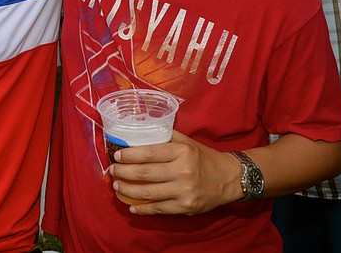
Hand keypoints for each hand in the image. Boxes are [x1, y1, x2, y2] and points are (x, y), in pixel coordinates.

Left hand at [109, 131, 240, 214]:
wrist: (228, 178)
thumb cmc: (203, 157)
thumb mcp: (187, 142)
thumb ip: (166, 136)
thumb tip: (140, 130)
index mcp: (182, 152)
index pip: (149, 153)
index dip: (130, 155)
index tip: (117, 155)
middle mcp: (182, 171)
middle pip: (145, 173)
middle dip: (123, 173)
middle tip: (112, 171)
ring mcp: (183, 191)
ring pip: (148, 193)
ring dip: (128, 190)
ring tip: (117, 186)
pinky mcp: (185, 207)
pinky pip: (159, 209)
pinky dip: (142, 209)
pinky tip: (131, 206)